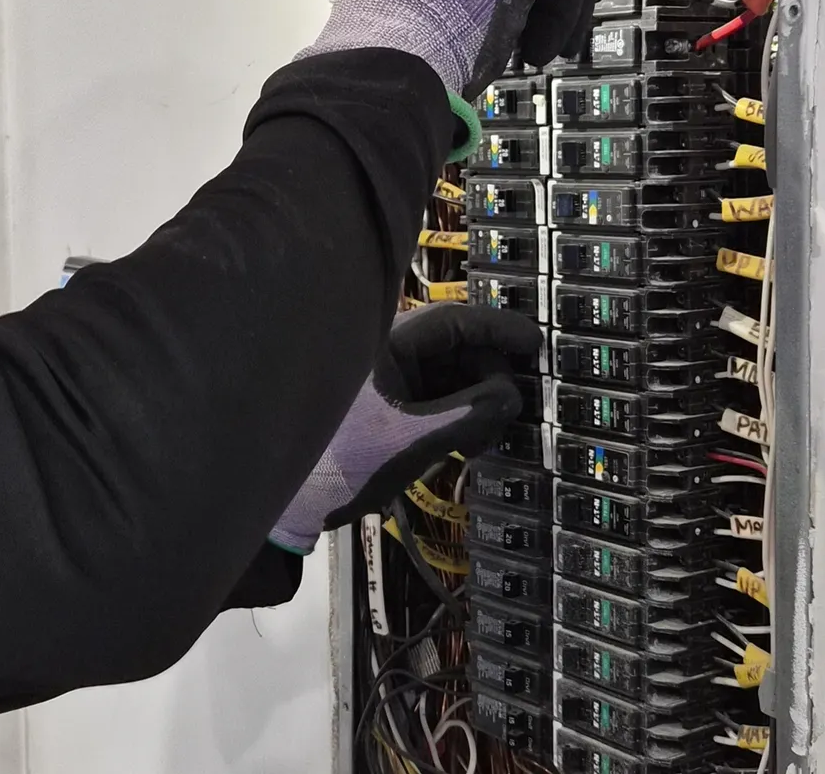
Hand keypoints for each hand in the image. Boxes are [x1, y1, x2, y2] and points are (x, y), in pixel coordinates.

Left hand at [269, 303, 542, 553]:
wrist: (287, 503)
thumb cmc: (341, 462)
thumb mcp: (408, 441)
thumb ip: (465, 416)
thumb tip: (513, 395)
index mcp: (384, 344)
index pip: (452, 321)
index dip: (498, 328)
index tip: (537, 343)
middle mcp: (386, 354)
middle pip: (455, 348)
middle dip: (490, 375)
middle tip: (514, 410)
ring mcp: (387, 382)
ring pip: (449, 377)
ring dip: (476, 402)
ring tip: (486, 438)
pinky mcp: (388, 410)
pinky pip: (436, 401)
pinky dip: (459, 418)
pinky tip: (470, 446)